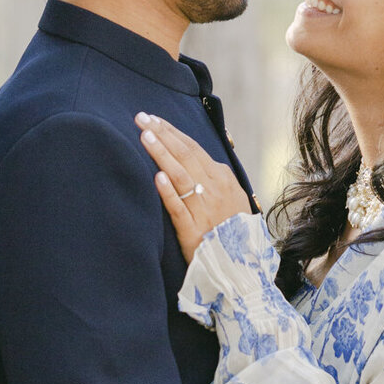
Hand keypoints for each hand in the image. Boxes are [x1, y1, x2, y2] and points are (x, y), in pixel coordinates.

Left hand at [137, 114, 250, 261]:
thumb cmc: (233, 231)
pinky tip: (157, 177)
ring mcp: (204, 209)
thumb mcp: (232, 199)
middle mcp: (214, 189)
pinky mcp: (193, 231)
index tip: (153, 119)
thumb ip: (215, 180)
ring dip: (162, 153)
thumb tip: (198, 160)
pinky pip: (179, 208)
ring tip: (145, 136)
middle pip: (185, 155)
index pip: (193, 148)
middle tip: (141, 117)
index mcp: (222, 179)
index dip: (172, 132)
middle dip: (162, 134)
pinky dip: (169, 192)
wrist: (242, 266)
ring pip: (180, 175)